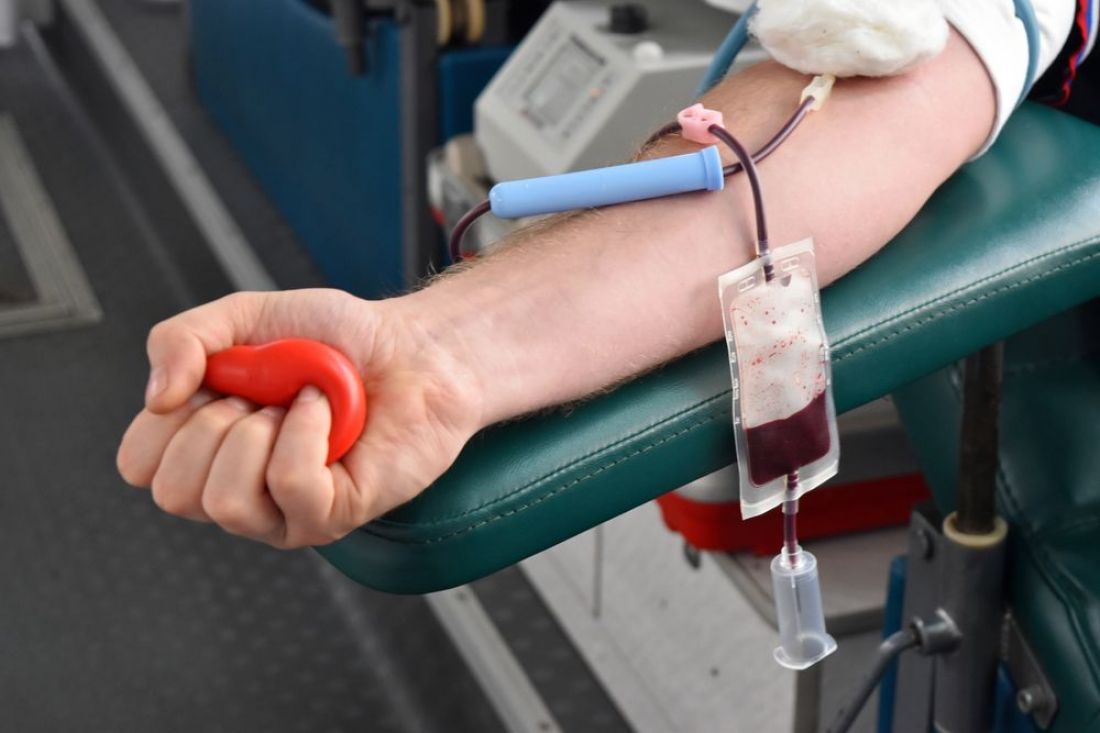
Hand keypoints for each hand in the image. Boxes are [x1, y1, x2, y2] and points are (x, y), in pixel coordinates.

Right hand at [117, 289, 484, 547]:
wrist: (411, 347)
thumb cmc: (337, 339)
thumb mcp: (244, 317)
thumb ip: (182, 339)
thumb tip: (156, 395)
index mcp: (206, 448)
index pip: (138, 464)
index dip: (167, 416)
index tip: (218, 382)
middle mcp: (240, 489)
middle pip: (172, 492)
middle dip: (213, 425)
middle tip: (261, 398)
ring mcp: (284, 513)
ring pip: (224, 503)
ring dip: (258, 435)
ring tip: (292, 407)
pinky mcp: (331, 516)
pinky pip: (292, 485)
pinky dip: (307, 432)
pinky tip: (326, 412)